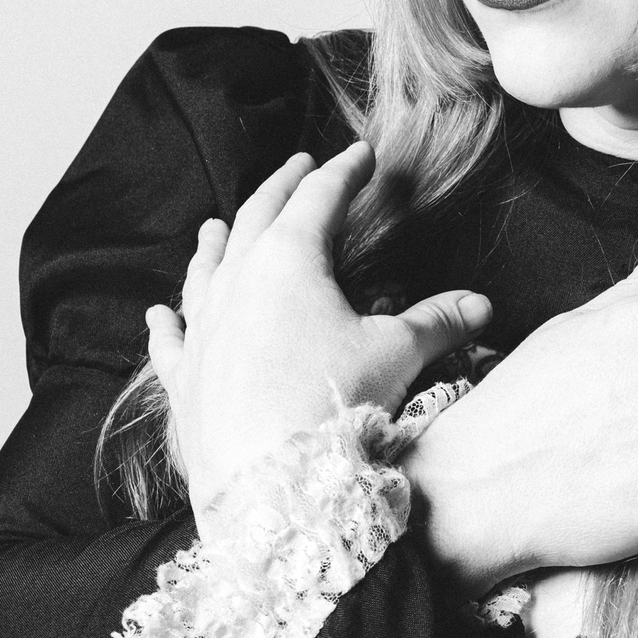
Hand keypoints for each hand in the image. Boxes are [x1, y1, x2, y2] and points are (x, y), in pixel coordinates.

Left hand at [144, 143, 491, 517]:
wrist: (271, 482)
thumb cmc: (333, 405)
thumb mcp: (397, 355)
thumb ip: (437, 322)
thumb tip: (480, 304)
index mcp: (289, 258)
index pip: (319, 197)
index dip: (343, 172)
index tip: (360, 156)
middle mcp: (235, 280)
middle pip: (258, 216)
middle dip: (282, 187)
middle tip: (299, 166)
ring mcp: (201, 328)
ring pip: (204, 269)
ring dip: (214, 241)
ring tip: (216, 224)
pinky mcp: (183, 377)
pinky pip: (170, 339)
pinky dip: (165, 322)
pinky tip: (157, 314)